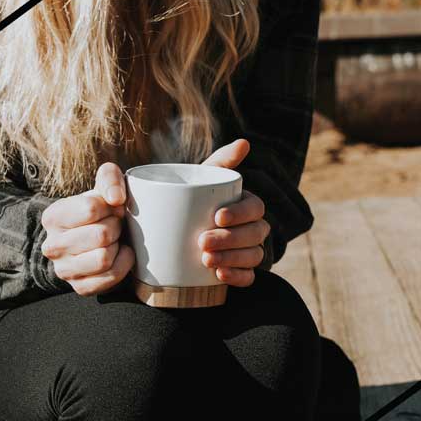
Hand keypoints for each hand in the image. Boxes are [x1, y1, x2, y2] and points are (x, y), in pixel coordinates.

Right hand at [40, 162, 134, 295]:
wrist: (96, 241)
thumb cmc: (101, 212)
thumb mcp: (102, 187)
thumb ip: (109, 177)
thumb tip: (116, 198)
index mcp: (53, 217)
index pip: (91, 209)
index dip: (111, 207)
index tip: (112, 208)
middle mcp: (52, 246)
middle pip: (101, 235)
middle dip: (116, 227)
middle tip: (115, 225)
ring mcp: (64, 270)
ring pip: (104, 258)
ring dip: (117, 246)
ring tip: (114, 240)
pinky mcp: (80, 287)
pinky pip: (111, 276)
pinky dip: (123, 264)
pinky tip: (119, 255)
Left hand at [197, 139, 268, 287]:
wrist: (165, 237)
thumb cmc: (186, 203)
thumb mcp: (199, 180)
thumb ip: (220, 161)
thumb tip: (245, 142)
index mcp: (244, 205)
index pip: (255, 207)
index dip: (240, 213)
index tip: (216, 216)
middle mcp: (251, 228)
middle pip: (256, 233)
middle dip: (231, 238)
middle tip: (202, 242)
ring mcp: (247, 252)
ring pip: (254, 256)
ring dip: (233, 258)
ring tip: (206, 260)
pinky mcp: (239, 272)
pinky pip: (248, 278)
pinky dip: (237, 277)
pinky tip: (220, 275)